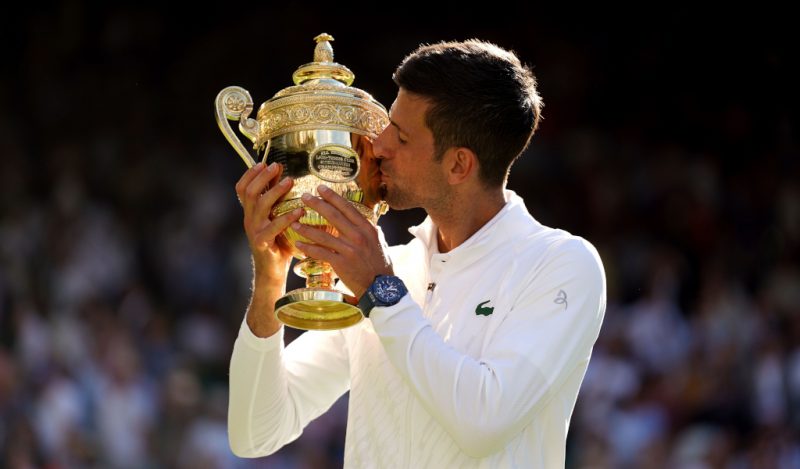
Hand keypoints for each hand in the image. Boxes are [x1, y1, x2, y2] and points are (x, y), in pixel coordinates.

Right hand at [235, 162, 303, 285]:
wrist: (272, 271)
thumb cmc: (279, 243)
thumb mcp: (277, 218)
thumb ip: (278, 201)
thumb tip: (285, 176)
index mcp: (250, 212)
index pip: (242, 188)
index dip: (250, 174)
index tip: (264, 162)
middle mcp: (249, 219)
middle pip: (250, 193)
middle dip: (263, 177)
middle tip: (277, 166)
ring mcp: (254, 231)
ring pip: (260, 206)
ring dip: (275, 191)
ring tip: (290, 181)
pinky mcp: (262, 243)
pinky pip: (273, 227)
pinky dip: (287, 217)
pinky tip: (300, 210)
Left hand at [292, 184, 392, 298]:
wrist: (380, 287)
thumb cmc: (380, 265)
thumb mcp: (379, 242)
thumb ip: (370, 229)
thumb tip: (364, 218)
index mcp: (367, 228)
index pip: (347, 208)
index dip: (333, 197)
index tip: (321, 188)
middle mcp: (358, 236)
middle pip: (333, 216)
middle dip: (317, 204)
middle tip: (304, 197)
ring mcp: (349, 249)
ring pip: (323, 234)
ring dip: (306, 228)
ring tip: (294, 222)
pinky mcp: (340, 263)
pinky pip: (320, 252)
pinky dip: (308, 247)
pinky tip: (298, 243)